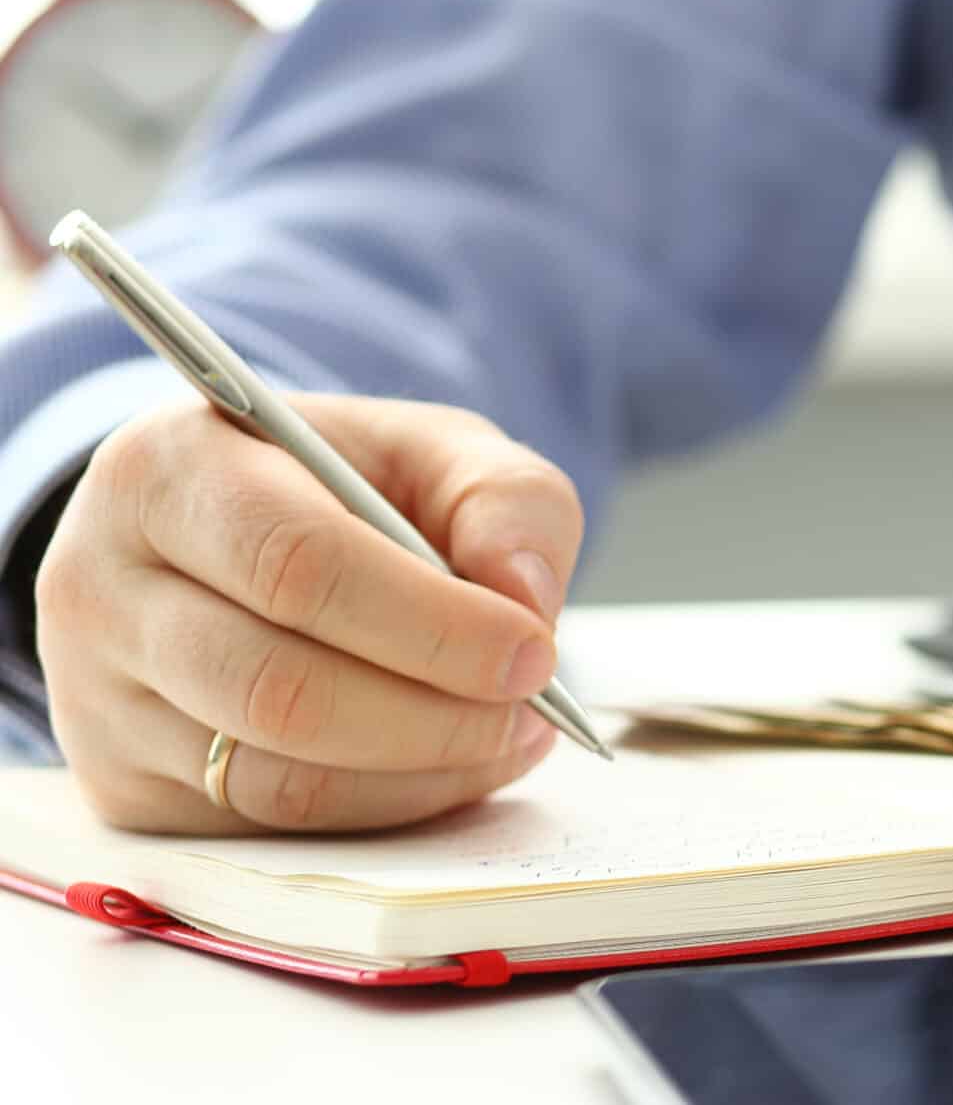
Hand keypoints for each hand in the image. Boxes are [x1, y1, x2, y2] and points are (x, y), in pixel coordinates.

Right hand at [34, 395, 582, 833]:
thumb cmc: (341, 484)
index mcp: (166, 469)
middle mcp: (100, 587)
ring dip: (419, 772)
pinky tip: (449, 763)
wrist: (230, 536)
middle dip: (431, 714)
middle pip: (275, 687)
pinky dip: (383, 807)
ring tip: (511, 733)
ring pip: (271, 777)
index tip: (531, 651)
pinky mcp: (122, 790)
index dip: (429, 623)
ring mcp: (94, 702)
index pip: (296, 563)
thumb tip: (526, 601)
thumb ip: (505, 499)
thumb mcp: (433, 450)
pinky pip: (268, 827)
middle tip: (530, 707)